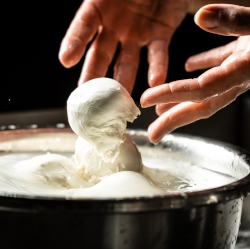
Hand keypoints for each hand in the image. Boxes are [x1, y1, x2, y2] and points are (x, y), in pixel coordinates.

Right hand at [59, 0, 190, 93]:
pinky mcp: (159, 36)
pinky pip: (157, 54)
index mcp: (100, 7)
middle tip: (89, 98)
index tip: (66, 60)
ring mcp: (136, 34)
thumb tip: (86, 15)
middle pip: (101, 55)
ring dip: (124, 81)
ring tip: (121, 100)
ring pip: (127, 62)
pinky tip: (155, 83)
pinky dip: (157, 68)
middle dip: (94, 76)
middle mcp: (115, 26)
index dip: (74, 43)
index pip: (83, 27)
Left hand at [140, 4, 249, 143]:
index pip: (198, 91)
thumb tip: (202, 16)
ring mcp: (239, 72)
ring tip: (160, 110)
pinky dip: (200, 70)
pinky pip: (217, 69)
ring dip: (182, 103)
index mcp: (241, 72)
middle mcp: (237, 79)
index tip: (146, 101)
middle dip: (174, 121)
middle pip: (200, 106)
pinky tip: (187, 67)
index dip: (170, 96)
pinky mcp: (242, 59)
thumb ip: (235, 20)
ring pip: (205, 94)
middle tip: (152, 133)